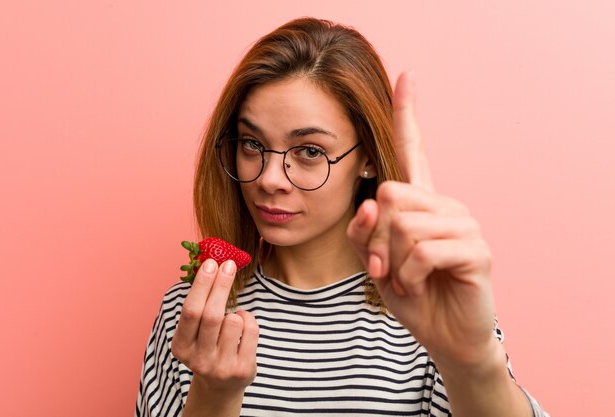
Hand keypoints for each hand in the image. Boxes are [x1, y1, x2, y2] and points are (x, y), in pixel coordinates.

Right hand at [171, 259, 258, 392]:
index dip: (201, 285)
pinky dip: (248, 319)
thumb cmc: (208, 346)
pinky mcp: (242, 369)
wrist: (222, 385)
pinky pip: (251, 331)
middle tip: (229, 264)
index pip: (190, 311)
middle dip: (221, 286)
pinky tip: (242, 325)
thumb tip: (212, 265)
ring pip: (233, 322)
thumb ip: (200, 305)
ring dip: (236, 311)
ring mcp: (221, 367)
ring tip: (233, 317)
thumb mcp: (196, 332)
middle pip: (211, 315)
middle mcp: (198, 359)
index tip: (211, 263)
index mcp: (181, 347)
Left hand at [347, 71, 497, 368]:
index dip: (407, 114)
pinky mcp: (475, 249)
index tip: (405, 76)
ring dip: (392, 262)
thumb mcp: (375, 260)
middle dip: (375, 238)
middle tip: (385, 265)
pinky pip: (422, 251)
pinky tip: (420, 285)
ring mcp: (464, 224)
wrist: (444, 335)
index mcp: (421, 202)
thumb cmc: (410, 293)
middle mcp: (445, 204)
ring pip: (403, 223)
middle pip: (388, 194)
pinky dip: (408, 276)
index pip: (413, 150)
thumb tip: (369, 204)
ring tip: (406, 278)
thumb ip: (364, 230)